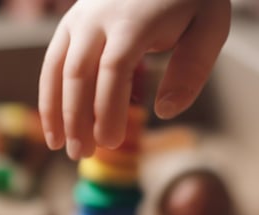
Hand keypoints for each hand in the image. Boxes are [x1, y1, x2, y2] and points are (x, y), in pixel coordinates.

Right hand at [39, 0, 229, 158]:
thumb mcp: (209, 26)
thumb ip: (192, 69)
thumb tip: (164, 112)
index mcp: (134, 19)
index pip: (114, 68)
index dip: (108, 108)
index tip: (111, 142)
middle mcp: (98, 17)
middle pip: (78, 72)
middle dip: (77, 117)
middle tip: (82, 155)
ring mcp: (80, 18)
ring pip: (56, 68)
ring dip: (56, 111)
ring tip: (61, 148)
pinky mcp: (70, 24)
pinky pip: (52, 63)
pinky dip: (49, 97)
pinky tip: (55, 127)